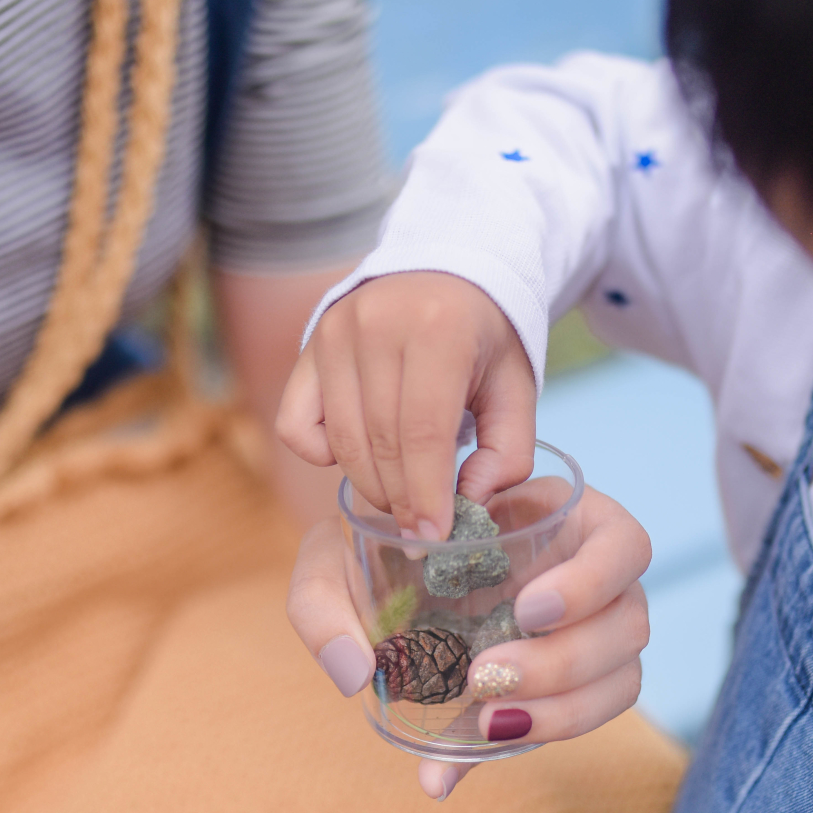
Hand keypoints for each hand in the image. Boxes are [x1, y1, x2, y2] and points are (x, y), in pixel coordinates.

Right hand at [277, 271, 536, 541]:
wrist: (444, 274)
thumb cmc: (483, 340)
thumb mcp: (516, 390)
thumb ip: (508, 453)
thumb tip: (469, 501)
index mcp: (439, 328)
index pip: (424, 432)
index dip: (427, 494)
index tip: (434, 538)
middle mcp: (378, 324)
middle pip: (381, 442)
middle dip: (402, 500)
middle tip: (422, 528)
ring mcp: (335, 333)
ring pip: (342, 441)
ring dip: (371, 486)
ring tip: (401, 498)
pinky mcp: (308, 348)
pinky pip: (296, 426)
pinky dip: (321, 455)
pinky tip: (358, 456)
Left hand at [289, 485, 651, 799]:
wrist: (376, 584)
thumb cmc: (366, 552)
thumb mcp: (331, 559)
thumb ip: (323, 607)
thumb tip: (355, 678)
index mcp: (560, 521)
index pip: (622, 543)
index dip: (592, 580)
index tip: (529, 608)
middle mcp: (591, 577)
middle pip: (630, 623)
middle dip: (567, 661)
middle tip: (488, 675)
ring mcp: (588, 634)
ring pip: (621, 679)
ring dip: (564, 710)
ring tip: (486, 720)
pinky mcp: (567, 686)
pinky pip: (580, 718)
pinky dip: (528, 741)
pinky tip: (461, 759)